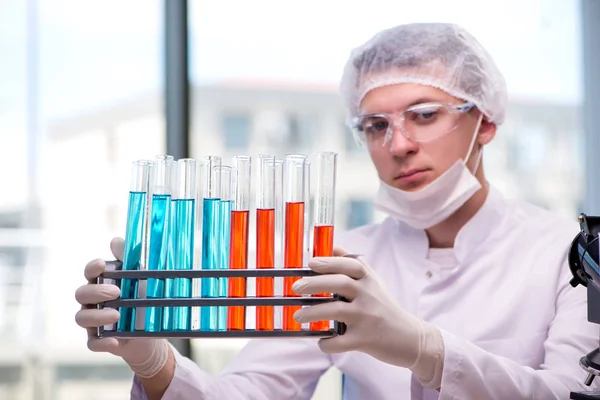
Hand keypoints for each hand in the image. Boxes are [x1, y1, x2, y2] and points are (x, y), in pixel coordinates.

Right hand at [74, 237, 169, 377]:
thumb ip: (129, 259)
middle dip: (96, 291)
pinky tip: (114, 341)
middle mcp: (92, 302)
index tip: (102, 264)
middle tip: (116, 292)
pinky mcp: (99, 341)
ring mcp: (93, 322)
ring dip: (97, 316)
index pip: (89, 273)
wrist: (153, 331)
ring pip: (81, 318)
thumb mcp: (141, 277)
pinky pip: (91, 344)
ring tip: (117, 314)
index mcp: (101, 283)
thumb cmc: (143, 299)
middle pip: (81, 294)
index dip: (92, 268)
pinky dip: (101, 343)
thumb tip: (115, 240)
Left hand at [292, 247, 444, 388]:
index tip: (311, 263)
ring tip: (298, 316)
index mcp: (369, 280)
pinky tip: (321, 341)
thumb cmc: (385, 307)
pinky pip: (340, 341)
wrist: (411, 338)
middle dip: (314, 283)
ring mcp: (367, 318)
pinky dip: (327, 343)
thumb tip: (333, 246)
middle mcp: (369, 296)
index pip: (349, 265)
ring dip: (313, 312)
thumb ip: (353, 264)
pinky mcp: (366, 340)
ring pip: (335, 311)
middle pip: (340, 284)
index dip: (329, 262)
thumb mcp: (373, 282)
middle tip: (295, 287)